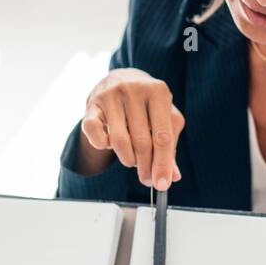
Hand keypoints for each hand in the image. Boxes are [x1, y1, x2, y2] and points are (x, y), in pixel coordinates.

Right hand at [77, 68, 184, 189]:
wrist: (121, 80)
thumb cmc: (147, 105)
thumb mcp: (164, 119)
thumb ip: (169, 146)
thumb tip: (173, 176)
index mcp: (158, 92)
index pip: (162, 137)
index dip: (163, 164)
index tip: (162, 184)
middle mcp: (134, 90)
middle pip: (142, 142)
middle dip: (145, 167)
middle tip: (146, 179)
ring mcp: (111, 95)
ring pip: (120, 141)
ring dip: (127, 159)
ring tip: (131, 160)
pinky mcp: (92, 105)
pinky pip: (94, 132)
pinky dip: (101, 145)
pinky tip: (108, 146)